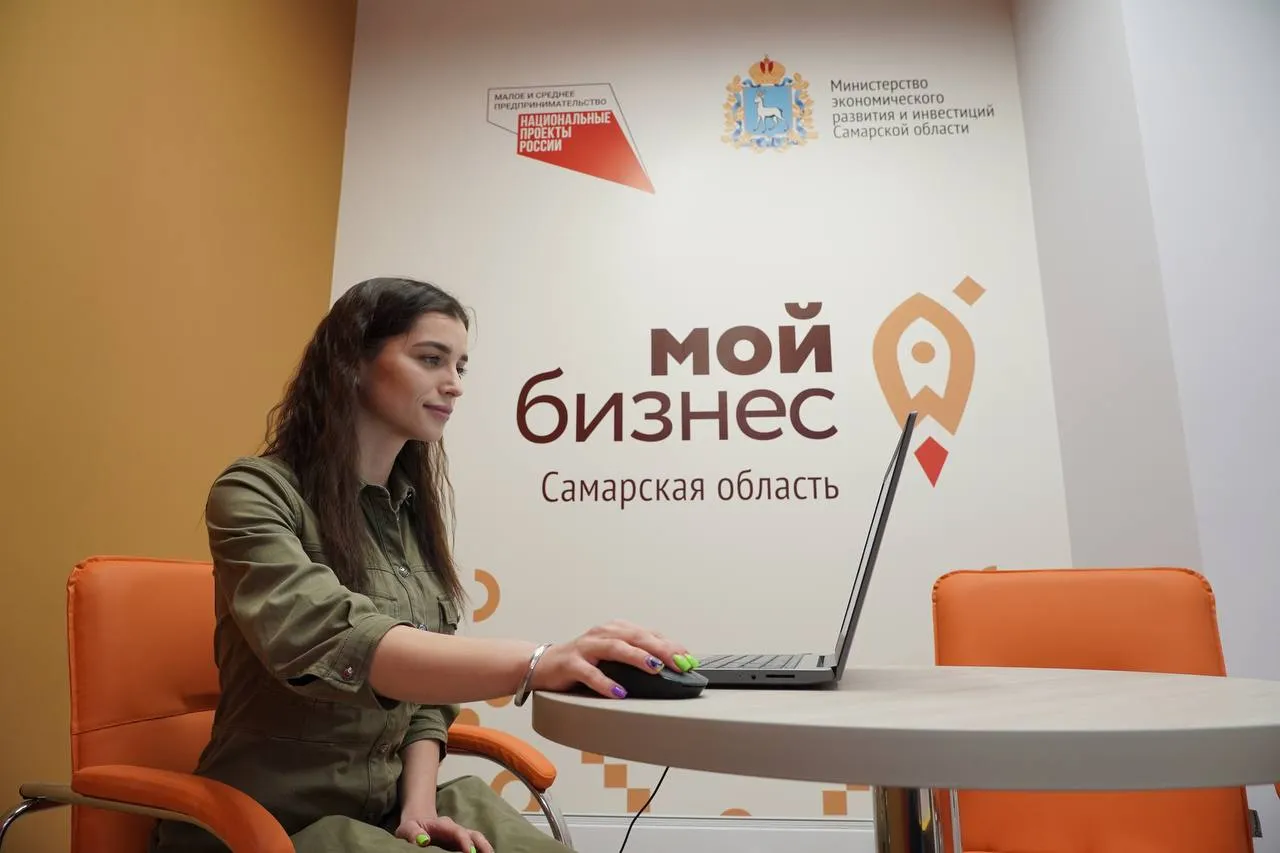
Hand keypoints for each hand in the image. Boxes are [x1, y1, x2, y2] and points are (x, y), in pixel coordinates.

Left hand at [395, 814, 492, 852]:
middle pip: (473, 834)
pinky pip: (474, 844)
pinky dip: (481, 850)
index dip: (464, 841)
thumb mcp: (406, 829)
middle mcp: (454, 829)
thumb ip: (413, 833)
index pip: (457, 831)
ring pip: (477, 839)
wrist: (417, 820)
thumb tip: (423, 840)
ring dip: (485, 847)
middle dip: (482, 844)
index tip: (470, 852)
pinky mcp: (460, 842)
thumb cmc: (411, 827)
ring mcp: (459, 835)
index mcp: (442, 825)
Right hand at [531, 619, 696, 698]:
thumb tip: (669, 666)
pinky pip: (590, 673)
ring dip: (638, 657)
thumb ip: (636, 656)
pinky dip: (605, 682)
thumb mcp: (612, 654)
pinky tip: (618, 692)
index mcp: (616, 629)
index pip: (649, 634)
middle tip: (679, 662)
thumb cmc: (583, 660)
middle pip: (636, 637)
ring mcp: (586, 647)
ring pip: (616, 648)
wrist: (543, 664)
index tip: (689, 659)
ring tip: (655, 667)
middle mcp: (603, 633)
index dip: (670, 645)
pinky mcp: (571, 663)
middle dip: (661, 649)